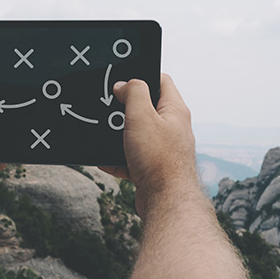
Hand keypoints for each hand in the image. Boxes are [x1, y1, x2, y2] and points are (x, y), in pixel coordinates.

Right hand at [100, 74, 200, 215]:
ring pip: (137, 135)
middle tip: (111, 111)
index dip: (141, 76)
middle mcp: (173, 128)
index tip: (123, 80)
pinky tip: (105, 162)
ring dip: (119, 137)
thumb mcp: (141, 116)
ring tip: (106, 137)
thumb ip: (133, 93)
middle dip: (125, 110)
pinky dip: (118, 159)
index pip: (161, 81)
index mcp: (174, 110)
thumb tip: (124, 85)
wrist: (165, 201)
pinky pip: (132, 158)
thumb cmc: (159, 159)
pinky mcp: (154, 169)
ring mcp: (163, 149)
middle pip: (146, 109)